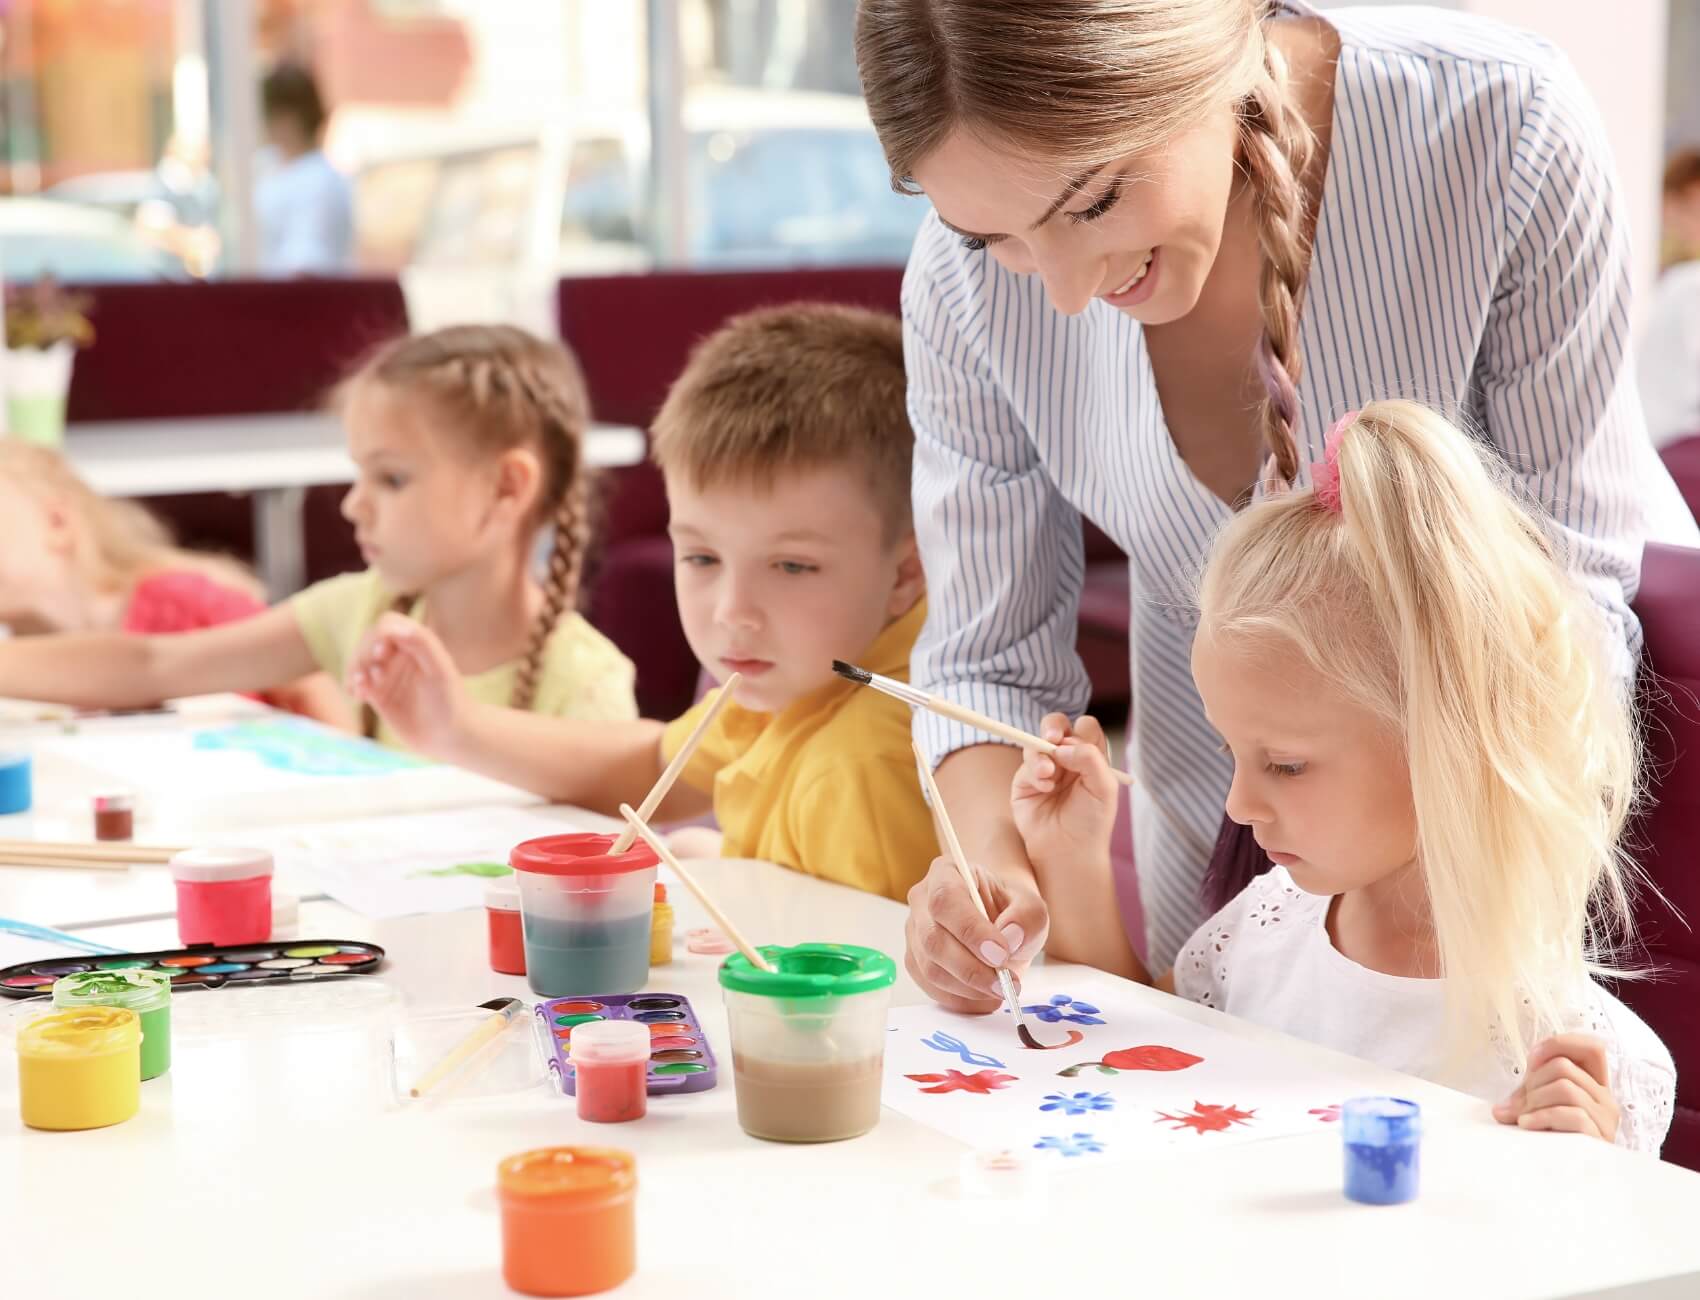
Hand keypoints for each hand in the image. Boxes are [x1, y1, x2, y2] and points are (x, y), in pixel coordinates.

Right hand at [345, 613, 468, 757]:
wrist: (451, 735)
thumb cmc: (452, 700)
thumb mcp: (441, 670)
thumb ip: (422, 643)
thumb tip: (394, 626)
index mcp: (416, 641)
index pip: (387, 624)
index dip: (378, 635)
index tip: (380, 654)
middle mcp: (399, 653)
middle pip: (368, 641)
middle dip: (362, 655)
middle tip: (367, 676)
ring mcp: (387, 672)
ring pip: (359, 661)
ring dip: (354, 670)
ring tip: (359, 687)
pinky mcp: (378, 693)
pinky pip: (358, 683)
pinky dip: (353, 685)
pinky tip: (357, 696)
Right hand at [905, 855, 1048, 1014]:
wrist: (1000, 921)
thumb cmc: (1010, 909)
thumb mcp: (1030, 906)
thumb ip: (1026, 918)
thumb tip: (1009, 938)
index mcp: (946, 873)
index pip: (946, 900)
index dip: (970, 930)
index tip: (1001, 954)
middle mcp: (921, 900)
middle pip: (933, 939)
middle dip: (971, 968)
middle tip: (1005, 983)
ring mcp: (914, 932)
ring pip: (930, 968)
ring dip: (968, 988)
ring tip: (1001, 989)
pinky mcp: (916, 962)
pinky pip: (931, 987)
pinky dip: (960, 1000)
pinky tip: (985, 997)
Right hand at [1011, 713, 1118, 870]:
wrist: (1068, 850)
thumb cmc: (1091, 821)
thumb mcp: (1103, 788)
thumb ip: (1090, 758)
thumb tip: (1062, 745)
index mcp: (1090, 756)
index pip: (1085, 727)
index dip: (1082, 731)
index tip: (1080, 745)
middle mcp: (1067, 759)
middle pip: (1056, 725)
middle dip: (1052, 726)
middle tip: (1052, 737)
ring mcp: (1045, 768)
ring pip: (1036, 743)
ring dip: (1041, 755)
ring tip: (1048, 775)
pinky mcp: (1025, 781)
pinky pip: (1026, 764)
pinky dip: (1034, 772)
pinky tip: (1044, 788)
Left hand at [1493, 1033, 1618, 1143]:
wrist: (1573, 1183)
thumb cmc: (1554, 1139)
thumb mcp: (1540, 1109)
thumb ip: (1525, 1097)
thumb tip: (1501, 1111)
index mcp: (1594, 1085)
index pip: (1592, 1047)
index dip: (1559, 1044)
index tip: (1532, 1061)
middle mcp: (1606, 1099)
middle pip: (1563, 1067)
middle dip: (1533, 1082)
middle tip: (1522, 1105)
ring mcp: (1605, 1119)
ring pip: (1565, 1087)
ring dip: (1534, 1100)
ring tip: (1524, 1118)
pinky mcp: (1600, 1138)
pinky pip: (1571, 1115)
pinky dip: (1542, 1117)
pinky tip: (1526, 1125)